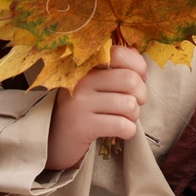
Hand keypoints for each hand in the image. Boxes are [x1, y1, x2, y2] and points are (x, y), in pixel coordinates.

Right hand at [45, 46, 147, 170]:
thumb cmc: (83, 110)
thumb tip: (141, 62)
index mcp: (87, 67)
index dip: (138, 67)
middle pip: (130, 80)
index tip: (138, 80)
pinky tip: (120, 131)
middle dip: (140, 95)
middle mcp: (82, 81)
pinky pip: (122, 125)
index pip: (119, 54)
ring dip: (133, 116)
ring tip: (122, 118)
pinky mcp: (82, 126)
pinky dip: (128, 130)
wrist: (54, 140)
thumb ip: (117, 70)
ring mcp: (80, 103)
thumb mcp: (96, 85)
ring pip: (129, 105)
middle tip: (132, 104)